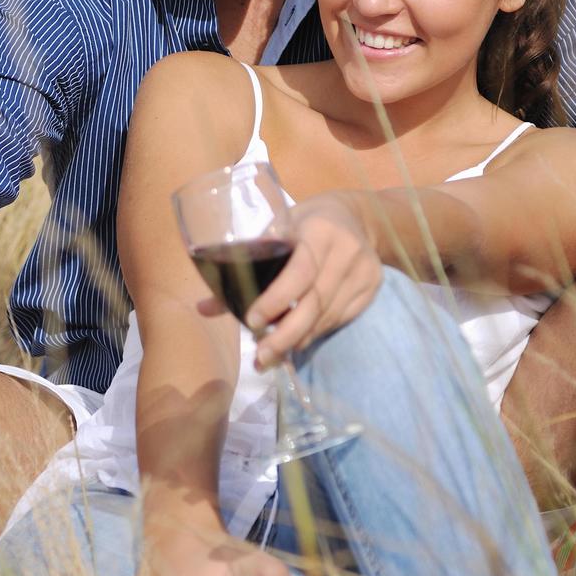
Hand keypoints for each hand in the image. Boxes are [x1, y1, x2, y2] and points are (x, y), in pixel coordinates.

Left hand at [245, 192, 381, 368]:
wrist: (358, 217)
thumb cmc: (305, 223)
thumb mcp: (277, 229)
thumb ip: (245, 266)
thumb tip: (203, 308)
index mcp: (318, 230)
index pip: (300, 270)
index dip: (276, 299)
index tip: (252, 322)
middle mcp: (346, 250)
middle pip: (315, 302)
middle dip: (285, 334)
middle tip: (261, 357)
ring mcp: (364, 271)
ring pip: (327, 316)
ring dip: (297, 340)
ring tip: (271, 356)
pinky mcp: (372, 288)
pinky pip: (339, 319)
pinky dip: (314, 333)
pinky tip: (296, 343)